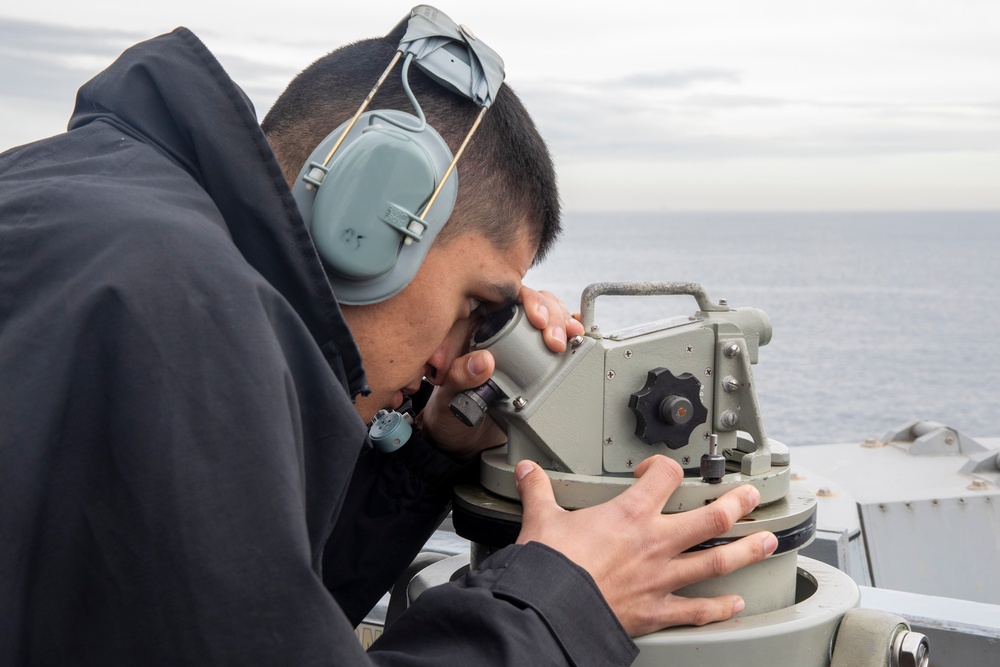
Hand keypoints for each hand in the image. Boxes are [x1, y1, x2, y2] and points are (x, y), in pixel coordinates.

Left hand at [418, 286, 582, 459]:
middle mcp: (498, 327)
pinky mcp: (536, 359)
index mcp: (474, 326)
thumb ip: (460, 377)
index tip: (538, 320)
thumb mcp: (448, 395)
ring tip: (573, 336)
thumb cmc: (449, 411)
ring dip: (564, 322)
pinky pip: (556, 337)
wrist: (464, 438)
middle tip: (557, 339)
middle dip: (551, 315)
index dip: (527, 301)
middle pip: (533, 303)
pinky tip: (580, 335)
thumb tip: (484, 361)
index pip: (505, 297)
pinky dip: (571, 332)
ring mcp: (520, 341)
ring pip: (549, 315)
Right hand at [514, 455, 777, 636]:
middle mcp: (655, 543)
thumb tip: (527, 472)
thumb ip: (538, 491)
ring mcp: (661, 578)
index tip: (657, 469)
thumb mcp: (540, 519)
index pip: (664, 475)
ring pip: (716, 562)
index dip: (664, 465)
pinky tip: (737, 605)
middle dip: (736, 505)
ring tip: (767, 541)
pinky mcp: (657, 610)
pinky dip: (720, 609)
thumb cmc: (549, 564)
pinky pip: (698, 611)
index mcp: (629, 514)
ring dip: (747, 551)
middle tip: (750, 497)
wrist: (549, 607)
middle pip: (710, 519)